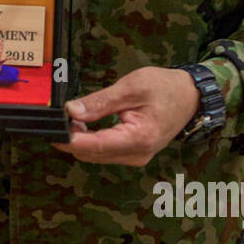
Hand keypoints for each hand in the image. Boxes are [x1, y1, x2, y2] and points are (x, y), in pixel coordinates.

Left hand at [54, 66, 200, 166]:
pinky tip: (85, 124)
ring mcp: (136, 157)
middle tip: (60, 117)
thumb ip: (100, 102)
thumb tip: (71, 112)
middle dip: (72, 138)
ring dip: (80, 140)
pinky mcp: (133, 153)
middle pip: (92, 154)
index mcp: (139, 138)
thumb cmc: (165, 88)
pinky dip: (91, 141)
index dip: (70, 140)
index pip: (96, 145)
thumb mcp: (131, 87)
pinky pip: (105, 152)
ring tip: (72, 117)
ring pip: (96, 155)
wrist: (190, 96)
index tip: (52, 130)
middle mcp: (137, 154)